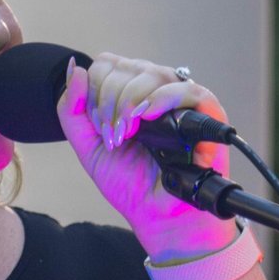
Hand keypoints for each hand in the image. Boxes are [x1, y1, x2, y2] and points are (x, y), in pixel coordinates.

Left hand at [55, 52, 237, 261]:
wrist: (158, 213)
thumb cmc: (131, 182)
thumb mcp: (87, 145)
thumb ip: (71, 109)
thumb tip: (73, 67)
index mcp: (129, 92)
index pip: (105, 66)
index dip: (95, 93)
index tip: (102, 130)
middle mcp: (154, 88)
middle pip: (122, 67)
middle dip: (108, 105)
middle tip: (115, 139)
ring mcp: (180, 96)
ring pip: (148, 73)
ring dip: (129, 104)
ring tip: (129, 136)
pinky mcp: (206, 109)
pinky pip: (184, 88)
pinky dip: (161, 99)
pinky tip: (148, 118)